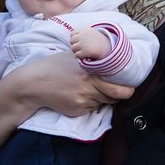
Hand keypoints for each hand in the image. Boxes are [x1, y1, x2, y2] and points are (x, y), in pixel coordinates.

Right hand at [10, 52, 132, 116]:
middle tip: (122, 90)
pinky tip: (79, 94)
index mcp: (91, 71)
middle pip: (116, 97)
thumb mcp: (74, 55)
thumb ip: (92, 56)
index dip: (128, 86)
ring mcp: (83, 100)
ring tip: (92, 88)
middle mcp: (88, 87)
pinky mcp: (77, 110)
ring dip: (103, 97)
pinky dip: (91, 103)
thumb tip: (111, 54)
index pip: (119, 86)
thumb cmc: (55, 66)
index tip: (130, 84)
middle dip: (121, 94)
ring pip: (104, 102)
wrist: (34, 83)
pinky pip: (92, 108)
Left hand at [70, 28, 111, 59]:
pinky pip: (76, 55)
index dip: (74, 39)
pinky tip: (85, 56)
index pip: (72, 34)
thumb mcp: (92, 33)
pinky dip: (80, 57)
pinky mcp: (84, 51)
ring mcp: (83, 43)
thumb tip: (72, 38)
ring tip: (83, 53)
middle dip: (75, 45)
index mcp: (85, 30)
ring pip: (73, 48)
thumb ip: (84, 33)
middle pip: (71, 41)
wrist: (108, 48)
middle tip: (80, 49)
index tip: (79, 42)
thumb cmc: (100, 41)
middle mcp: (83, 36)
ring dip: (76, 51)